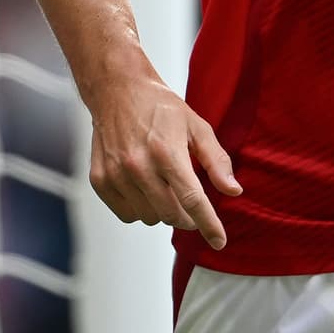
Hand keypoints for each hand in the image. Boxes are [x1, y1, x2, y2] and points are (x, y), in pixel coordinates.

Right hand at [87, 65, 242, 249]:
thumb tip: (233, 191)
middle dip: (188, 218)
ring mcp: (116, 174)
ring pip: (149, 218)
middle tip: (192, 205)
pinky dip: (140, 209)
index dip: (209, 224)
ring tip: (165, 187)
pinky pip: (127, 215)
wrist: (118, 91)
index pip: (192, 199)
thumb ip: (216, 160)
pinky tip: (145, 188)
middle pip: (171, 214)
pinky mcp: (100, 180)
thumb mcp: (197, 126)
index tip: (219, 241)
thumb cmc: (161, 108)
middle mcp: (139, 166)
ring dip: (163, 211)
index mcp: (167, 151)